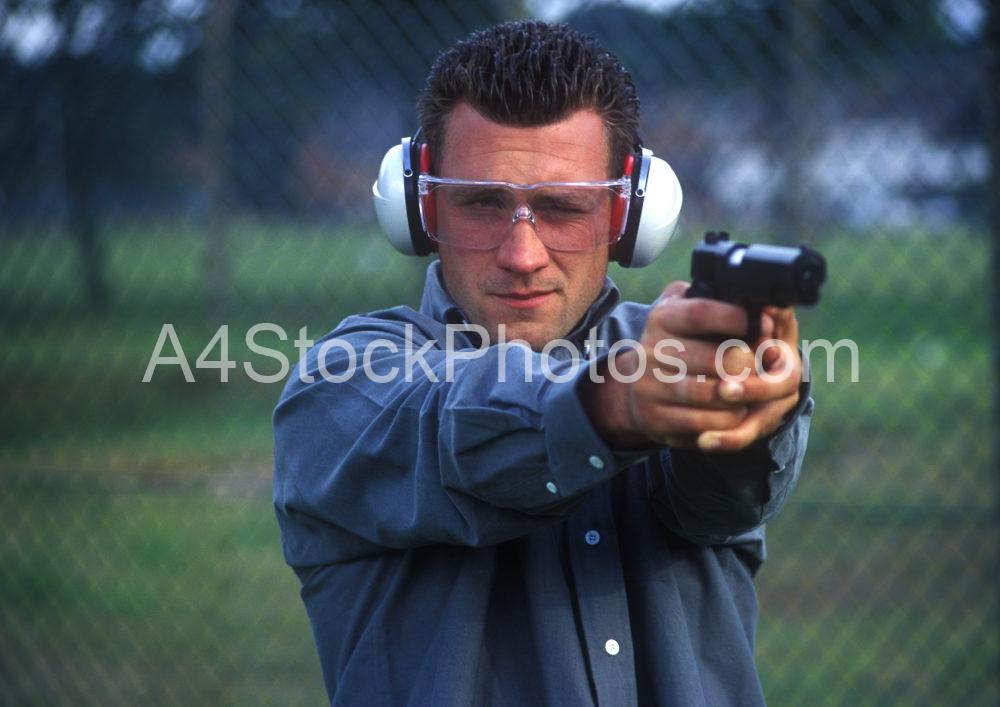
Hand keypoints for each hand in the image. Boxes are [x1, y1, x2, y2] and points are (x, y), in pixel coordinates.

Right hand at [583, 282, 801, 452]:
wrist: (638, 388)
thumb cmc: (676, 346)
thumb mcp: (684, 311)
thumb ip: (712, 299)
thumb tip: (761, 301)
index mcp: (661, 318)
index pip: (701, 313)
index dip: (736, 318)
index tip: (763, 324)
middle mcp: (650, 351)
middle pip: (717, 359)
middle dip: (750, 364)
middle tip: (762, 365)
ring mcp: (650, 386)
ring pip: (714, 394)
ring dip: (742, 394)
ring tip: (751, 389)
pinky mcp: (654, 418)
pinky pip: (704, 423)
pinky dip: (728, 419)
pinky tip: (734, 410)